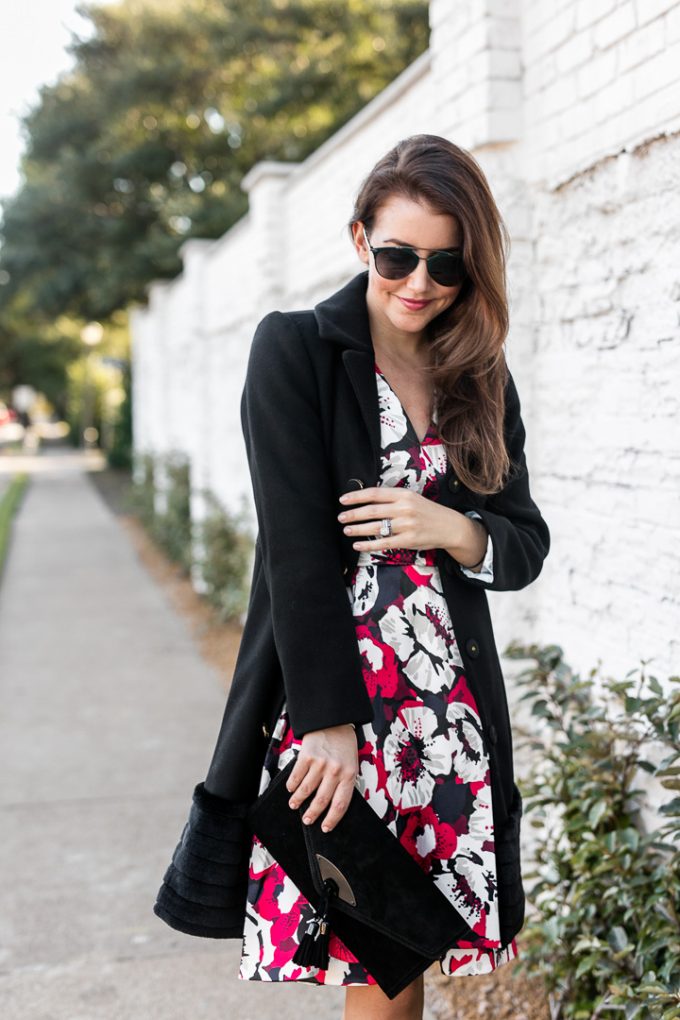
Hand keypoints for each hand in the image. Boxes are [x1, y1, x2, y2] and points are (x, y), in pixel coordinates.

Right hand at [286, 723, 357, 831]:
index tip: (325, 828)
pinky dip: (291, 785)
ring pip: (306, 790)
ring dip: (298, 800)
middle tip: (307, 820)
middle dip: (312, 814)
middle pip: (321, 801)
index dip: (332, 819)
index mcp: (349, 775)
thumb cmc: (343, 744)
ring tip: (294, 804)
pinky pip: (296, 777)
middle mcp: (335, 771)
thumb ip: (343, 782)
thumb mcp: (351, 763)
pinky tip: (291, 788)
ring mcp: (320, 764)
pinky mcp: (306, 756)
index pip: (340, 805)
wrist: (333, 720)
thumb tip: (330, 804)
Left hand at [337, 486, 466, 552]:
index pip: (375, 494)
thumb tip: (367, 500)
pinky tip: (358, 545)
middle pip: (372, 511)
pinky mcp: (409, 540)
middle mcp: (404, 508)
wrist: (449, 526)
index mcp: (404, 495)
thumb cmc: (426, 511)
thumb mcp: (411, 498)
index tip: (343, 500)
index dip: (357, 496)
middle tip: (341, 517)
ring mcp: (407, 525)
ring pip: (376, 527)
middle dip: (353, 514)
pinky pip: (384, 543)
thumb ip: (392, 498)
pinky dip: (369, 545)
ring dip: (358, 529)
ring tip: (346, 530)